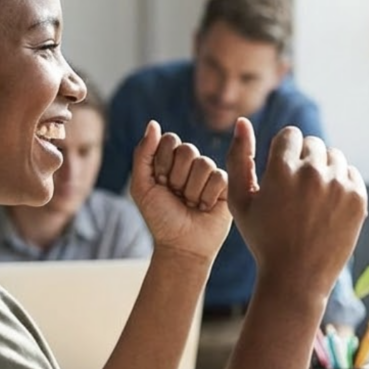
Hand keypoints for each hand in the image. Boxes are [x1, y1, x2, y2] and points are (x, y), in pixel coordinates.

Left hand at [129, 120, 232, 261]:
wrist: (182, 245)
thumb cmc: (160, 218)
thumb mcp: (142, 186)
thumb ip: (143, 154)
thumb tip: (153, 124)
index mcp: (170, 161)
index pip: (170, 140)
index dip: (163, 162)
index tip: (160, 183)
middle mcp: (191, 165)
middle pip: (187, 149)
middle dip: (178, 177)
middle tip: (177, 195)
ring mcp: (210, 174)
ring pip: (204, 164)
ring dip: (193, 190)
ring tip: (191, 204)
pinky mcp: (227, 186)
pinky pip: (218, 177)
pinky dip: (208, 196)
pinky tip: (205, 208)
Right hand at [227, 118, 366, 306]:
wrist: (297, 278)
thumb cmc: (263, 239)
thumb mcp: (240, 201)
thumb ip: (238, 158)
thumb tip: (242, 122)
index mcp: (282, 169)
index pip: (290, 135)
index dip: (284, 152)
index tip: (282, 172)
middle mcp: (313, 173)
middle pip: (313, 144)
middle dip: (304, 159)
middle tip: (296, 189)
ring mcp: (339, 186)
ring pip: (334, 157)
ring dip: (323, 169)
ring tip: (312, 197)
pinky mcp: (358, 199)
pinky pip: (351, 174)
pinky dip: (341, 184)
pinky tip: (328, 205)